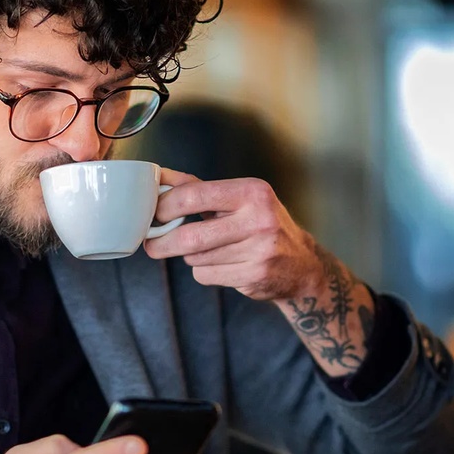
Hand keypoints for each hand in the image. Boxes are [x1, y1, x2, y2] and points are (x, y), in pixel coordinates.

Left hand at [145, 169, 377, 376]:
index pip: (194, 195)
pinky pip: (207, 276)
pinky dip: (205, 272)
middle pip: (190, 236)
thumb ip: (198, 189)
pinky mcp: (255, 276)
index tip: (151, 214)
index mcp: (251, 191)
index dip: (164, 206)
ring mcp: (259, 250)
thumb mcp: (238, 199)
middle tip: (150, 245)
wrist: (302, 264)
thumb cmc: (261, 224)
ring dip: (191, 257)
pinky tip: (225, 265)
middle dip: (163, 242)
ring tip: (210, 250)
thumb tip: (159, 178)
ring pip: (196, 258)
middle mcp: (259, 218)